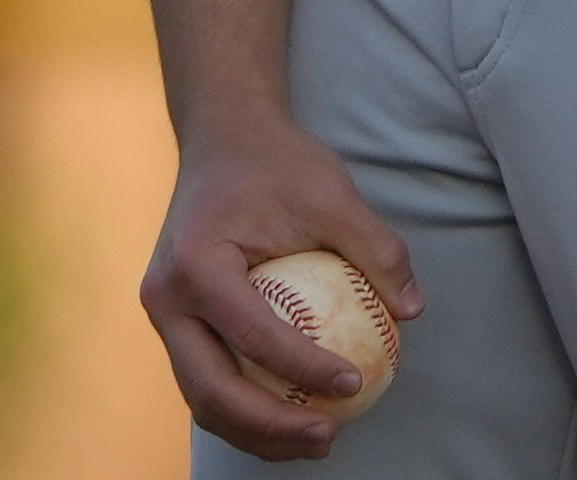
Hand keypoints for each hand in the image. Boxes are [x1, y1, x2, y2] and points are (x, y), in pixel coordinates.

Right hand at [141, 104, 425, 461]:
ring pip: (203, 398)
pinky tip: (296, 416)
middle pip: (210, 388)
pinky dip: (247, 410)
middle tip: (329, 435)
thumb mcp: (332, 193)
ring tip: (319, 438)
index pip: (252, 334)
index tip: (356, 382)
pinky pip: (208, 382)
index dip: (305, 368)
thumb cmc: (277, 162)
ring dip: (257, 432)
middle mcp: (165, 299)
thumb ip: (376, 249)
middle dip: (270, 427)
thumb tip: (413, 310)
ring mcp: (163, 317)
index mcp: (195, 265)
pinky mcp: (176, 325)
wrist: (222, 138)